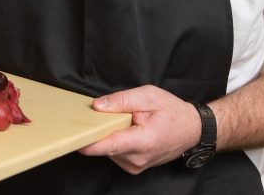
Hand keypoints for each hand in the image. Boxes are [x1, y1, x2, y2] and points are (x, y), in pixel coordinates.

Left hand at [78, 85, 200, 173]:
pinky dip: (116, 140)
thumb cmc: (172, 111)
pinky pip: (115, 152)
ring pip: (108, 149)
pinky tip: (129, 130)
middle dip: (102, 129)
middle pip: (105, 145)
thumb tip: (97, 106)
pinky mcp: (133, 167)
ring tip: (128, 121)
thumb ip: (122, 101)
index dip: (88, 141)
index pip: (108, 145)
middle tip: (111, 113)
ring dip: (111, 134)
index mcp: (143, 141)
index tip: (72, 137)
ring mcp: (135, 166)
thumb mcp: (148, 96)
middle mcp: (137, 159)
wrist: (191, 130)